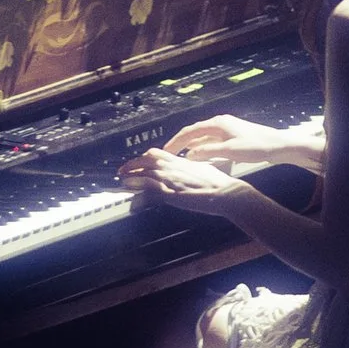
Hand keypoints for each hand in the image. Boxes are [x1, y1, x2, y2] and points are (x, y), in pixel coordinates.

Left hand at [121, 144, 239, 201]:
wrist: (226, 192)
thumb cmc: (219, 183)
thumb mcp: (203, 168)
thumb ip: (192, 166)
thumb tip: (189, 165)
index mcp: (180, 161)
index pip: (156, 153)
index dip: (143, 157)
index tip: (137, 161)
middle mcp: (173, 167)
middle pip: (146, 161)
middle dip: (132, 165)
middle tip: (123, 170)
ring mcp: (171, 180)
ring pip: (144, 174)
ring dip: (131, 176)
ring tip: (123, 180)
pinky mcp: (171, 193)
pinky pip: (149, 190)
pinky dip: (138, 190)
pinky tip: (131, 193)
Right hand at [159, 114, 276, 162]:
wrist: (278, 145)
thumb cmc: (256, 146)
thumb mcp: (230, 151)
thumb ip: (208, 152)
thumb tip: (189, 154)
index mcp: (218, 123)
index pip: (190, 131)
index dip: (176, 141)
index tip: (165, 151)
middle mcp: (220, 123)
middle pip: (194, 132)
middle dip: (180, 143)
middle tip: (168, 155)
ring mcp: (227, 129)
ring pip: (203, 137)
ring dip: (191, 146)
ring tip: (180, 157)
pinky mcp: (232, 136)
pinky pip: (211, 140)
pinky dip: (202, 147)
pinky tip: (200, 156)